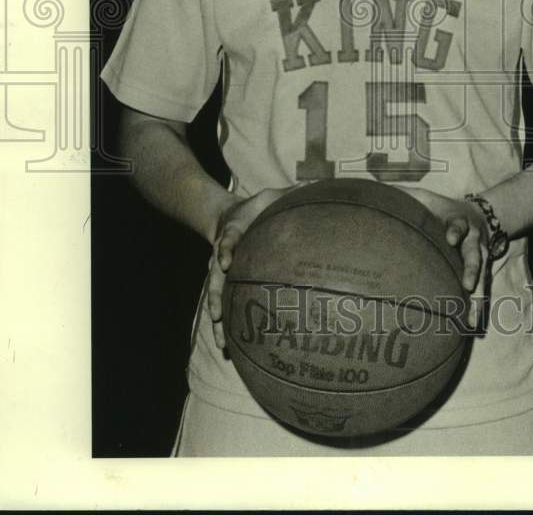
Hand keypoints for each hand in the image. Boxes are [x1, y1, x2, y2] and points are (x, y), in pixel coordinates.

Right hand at [207, 187, 286, 350]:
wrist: (231, 216)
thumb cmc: (257, 208)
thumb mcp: (270, 195)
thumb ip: (290, 192)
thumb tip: (318, 182)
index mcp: (233, 232)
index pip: (227, 239)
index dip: (225, 248)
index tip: (226, 260)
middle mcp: (223, 256)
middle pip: (214, 279)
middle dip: (216, 297)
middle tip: (218, 316)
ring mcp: (222, 274)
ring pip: (216, 300)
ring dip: (218, 321)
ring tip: (223, 344)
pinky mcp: (226, 285)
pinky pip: (224, 307)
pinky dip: (225, 328)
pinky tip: (229, 350)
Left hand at [399, 187, 489, 330]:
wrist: (477, 215)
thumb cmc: (441, 209)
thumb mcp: (425, 198)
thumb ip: (404, 195)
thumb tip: (374, 191)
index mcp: (458, 221)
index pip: (459, 224)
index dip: (456, 230)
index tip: (451, 238)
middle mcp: (473, 241)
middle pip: (475, 255)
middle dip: (472, 269)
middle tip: (468, 284)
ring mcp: (479, 258)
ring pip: (482, 278)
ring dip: (478, 297)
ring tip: (472, 317)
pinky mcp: (481, 273)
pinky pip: (482, 291)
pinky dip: (477, 307)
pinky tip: (471, 324)